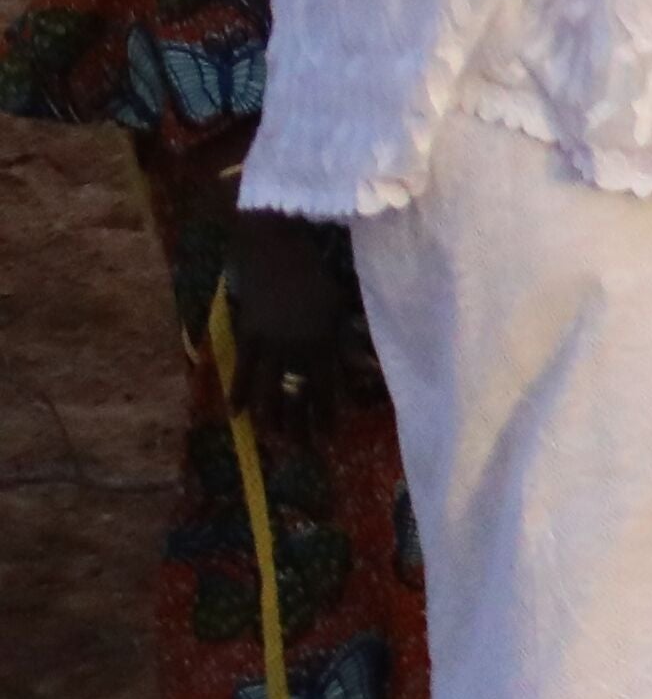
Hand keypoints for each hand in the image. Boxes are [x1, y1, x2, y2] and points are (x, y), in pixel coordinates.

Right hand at [212, 207, 363, 418]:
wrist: (276, 250)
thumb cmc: (315, 273)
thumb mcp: (341, 305)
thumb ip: (349, 338)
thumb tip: (367, 368)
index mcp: (325, 338)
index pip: (328, 384)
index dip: (328, 410)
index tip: (330, 434)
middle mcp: (299, 345)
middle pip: (300, 391)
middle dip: (302, 422)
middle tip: (303, 449)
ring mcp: (271, 341)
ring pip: (271, 386)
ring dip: (272, 414)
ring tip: (273, 439)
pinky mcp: (248, 333)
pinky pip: (244, 368)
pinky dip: (240, 390)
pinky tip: (237, 414)